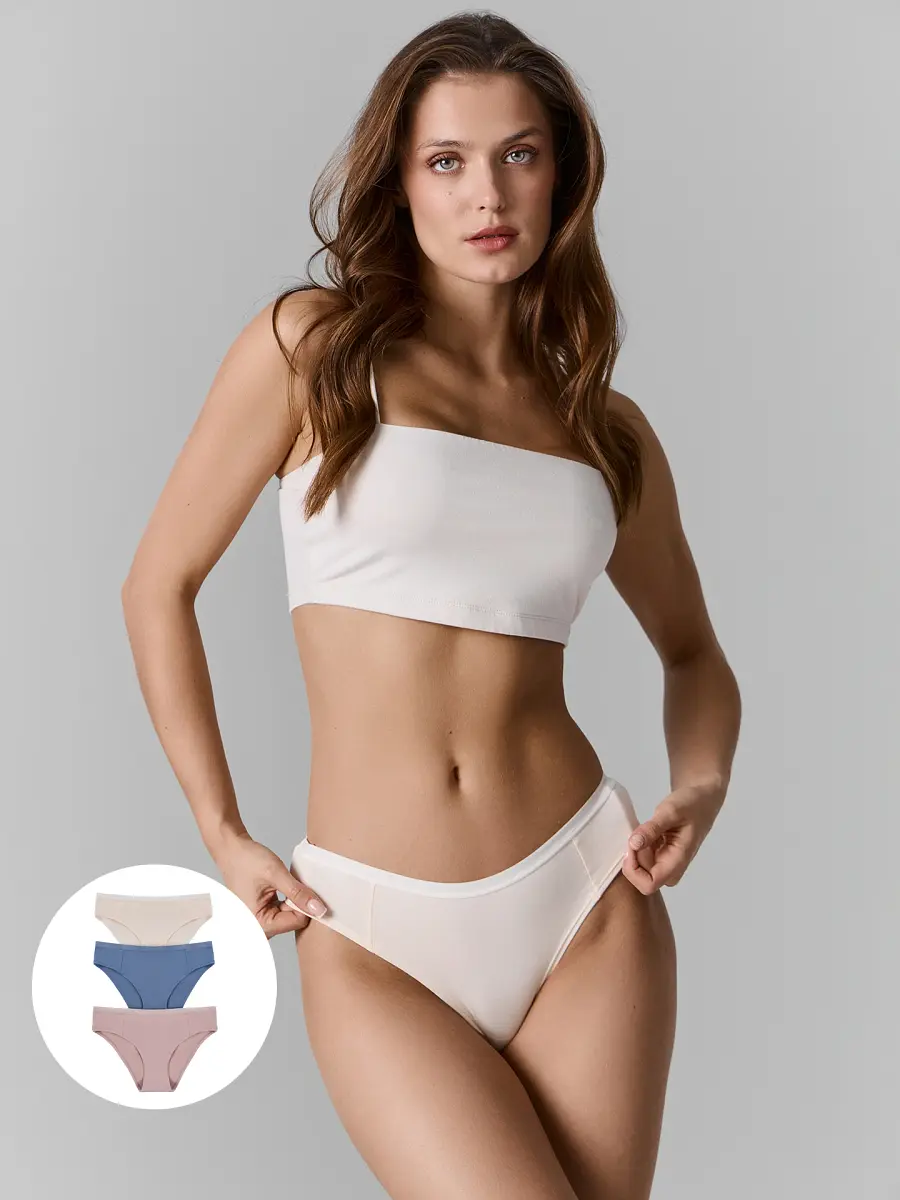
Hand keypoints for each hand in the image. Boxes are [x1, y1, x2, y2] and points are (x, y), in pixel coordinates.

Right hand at [212, 832, 328, 938]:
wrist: (232, 850)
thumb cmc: (245, 861)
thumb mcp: (275, 874)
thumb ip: (298, 893)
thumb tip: (318, 909)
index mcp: (258, 923)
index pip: (297, 921)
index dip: (306, 904)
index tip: (308, 888)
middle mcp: (258, 927)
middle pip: (294, 920)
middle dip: (299, 901)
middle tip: (293, 882)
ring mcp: (261, 921)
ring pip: (291, 914)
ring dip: (294, 898)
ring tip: (284, 882)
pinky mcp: (264, 913)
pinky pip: (285, 910)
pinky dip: (288, 898)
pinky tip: (282, 886)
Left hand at [622, 778, 725, 893]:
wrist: (702, 800)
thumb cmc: (691, 805)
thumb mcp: (670, 811)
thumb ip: (652, 828)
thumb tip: (633, 844)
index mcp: (677, 862)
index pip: (649, 884)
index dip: (634, 869)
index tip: (632, 845)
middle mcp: (671, 869)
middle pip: (640, 878)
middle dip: (633, 857)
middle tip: (638, 833)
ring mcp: (665, 864)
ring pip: (639, 868)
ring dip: (635, 850)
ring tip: (645, 829)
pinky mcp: (660, 857)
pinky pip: (641, 859)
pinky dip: (637, 846)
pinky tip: (645, 832)